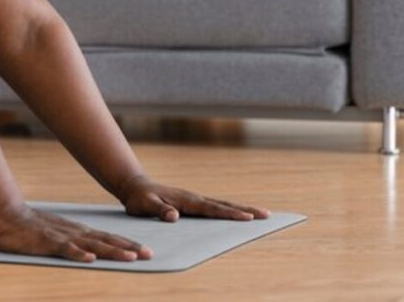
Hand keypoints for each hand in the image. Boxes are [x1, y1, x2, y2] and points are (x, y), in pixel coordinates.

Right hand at [0, 204, 154, 263]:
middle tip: (149, 255)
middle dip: (129, 248)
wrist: (8, 216)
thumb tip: (90, 253)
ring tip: (130, 257)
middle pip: (107, 240)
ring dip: (112, 251)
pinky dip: (78, 254)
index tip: (145, 251)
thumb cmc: (32, 228)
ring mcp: (63, 237)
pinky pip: (65, 249)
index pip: (108, 238)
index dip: (127, 244)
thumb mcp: (58, 235)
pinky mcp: (48, 242)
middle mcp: (76, 233)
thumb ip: (73, 243)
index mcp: (79, 232)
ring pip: (92, 245)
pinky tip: (90, 260)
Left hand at [117, 175, 270, 221]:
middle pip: (224, 205)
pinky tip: (238, 215)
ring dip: (241, 209)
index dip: (231, 214)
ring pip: (222, 205)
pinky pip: (215, 207)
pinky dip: (229, 210)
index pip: (212, 209)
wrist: (135, 187)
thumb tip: (174, 217)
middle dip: (246, 210)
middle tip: (268, 215)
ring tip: (261, 215)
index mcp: (186, 200)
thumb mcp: (144, 205)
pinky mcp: (192, 203)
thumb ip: (159, 210)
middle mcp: (194, 198)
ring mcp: (195, 200)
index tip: (248, 217)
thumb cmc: (139, 198)